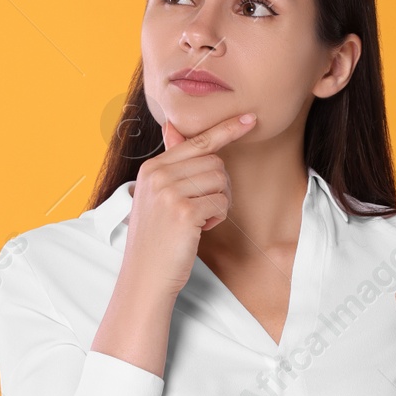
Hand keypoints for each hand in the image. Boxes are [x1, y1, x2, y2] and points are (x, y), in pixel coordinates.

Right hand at [121, 112, 255, 297]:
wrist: (145, 275)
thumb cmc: (156, 238)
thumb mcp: (156, 196)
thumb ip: (170, 164)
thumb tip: (172, 127)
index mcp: (152, 168)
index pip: (196, 142)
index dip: (226, 130)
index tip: (250, 119)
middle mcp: (158, 175)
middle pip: (215, 163)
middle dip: (219, 187)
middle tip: (204, 209)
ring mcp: (169, 193)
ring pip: (221, 181)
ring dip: (219, 203)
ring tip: (198, 220)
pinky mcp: (184, 211)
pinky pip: (221, 202)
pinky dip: (217, 218)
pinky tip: (199, 230)